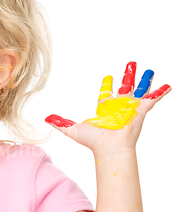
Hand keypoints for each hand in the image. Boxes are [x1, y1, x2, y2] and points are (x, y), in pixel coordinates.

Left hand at [44, 62, 170, 153]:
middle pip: (125, 86)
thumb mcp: (73, 129)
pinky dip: (160, 92)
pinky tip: (167, 86)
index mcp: (105, 108)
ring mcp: (131, 108)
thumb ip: (60, 122)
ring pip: (139, 89)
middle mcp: (119, 106)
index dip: (107, 84)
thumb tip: (45, 119)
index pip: (106, 93)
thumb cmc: (94, 141)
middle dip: (128, 75)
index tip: (108, 77)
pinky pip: (152, 99)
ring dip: (145, 79)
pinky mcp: (141, 110)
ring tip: (149, 69)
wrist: (109, 148)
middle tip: (131, 62)